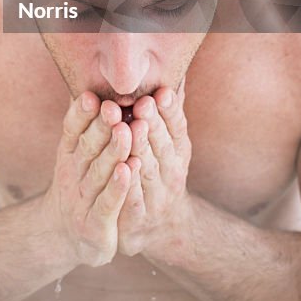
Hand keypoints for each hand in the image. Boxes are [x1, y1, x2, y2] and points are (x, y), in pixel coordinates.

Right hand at [43, 93, 133, 266]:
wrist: (63, 236)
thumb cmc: (79, 183)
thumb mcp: (75, 153)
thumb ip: (85, 121)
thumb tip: (92, 78)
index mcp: (67, 154)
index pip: (71, 130)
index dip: (80, 114)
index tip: (91, 95)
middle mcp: (72, 174)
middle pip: (87, 148)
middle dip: (100, 127)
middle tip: (114, 107)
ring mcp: (82, 200)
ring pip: (99, 173)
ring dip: (113, 152)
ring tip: (126, 131)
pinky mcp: (96, 225)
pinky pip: (108, 203)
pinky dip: (117, 187)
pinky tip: (128, 170)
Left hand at [117, 79, 190, 257]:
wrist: (155, 228)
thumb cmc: (157, 170)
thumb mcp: (168, 142)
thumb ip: (166, 112)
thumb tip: (173, 73)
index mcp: (179, 150)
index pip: (177, 128)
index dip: (169, 111)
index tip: (161, 92)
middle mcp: (172, 172)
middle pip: (163, 146)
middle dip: (153, 124)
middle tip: (143, 105)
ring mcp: (158, 196)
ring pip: (149, 169)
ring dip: (140, 149)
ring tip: (130, 129)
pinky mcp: (139, 216)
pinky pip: (134, 198)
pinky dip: (128, 183)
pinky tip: (122, 167)